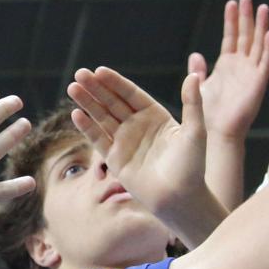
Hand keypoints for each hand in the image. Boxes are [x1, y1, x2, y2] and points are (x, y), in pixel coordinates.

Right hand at [65, 65, 209, 222]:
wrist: (179, 198)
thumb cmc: (191, 166)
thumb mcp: (195, 131)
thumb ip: (193, 103)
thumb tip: (194, 76)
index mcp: (155, 116)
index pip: (131, 94)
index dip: (115, 82)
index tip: (100, 70)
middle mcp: (137, 126)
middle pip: (112, 102)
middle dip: (96, 88)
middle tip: (80, 74)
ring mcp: (124, 142)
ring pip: (102, 117)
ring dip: (87, 103)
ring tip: (73, 87)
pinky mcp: (114, 159)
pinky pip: (98, 139)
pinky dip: (87, 127)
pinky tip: (76, 114)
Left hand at [192, 0, 268, 139]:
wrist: (217, 133)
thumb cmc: (209, 113)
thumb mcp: (200, 86)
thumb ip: (199, 70)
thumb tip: (196, 54)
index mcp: (227, 65)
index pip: (231, 36)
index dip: (231, 20)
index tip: (231, 2)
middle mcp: (241, 66)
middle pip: (245, 35)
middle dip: (246, 16)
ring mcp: (251, 73)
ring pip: (257, 45)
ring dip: (260, 27)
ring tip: (262, 7)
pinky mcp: (258, 84)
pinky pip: (265, 63)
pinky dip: (268, 49)